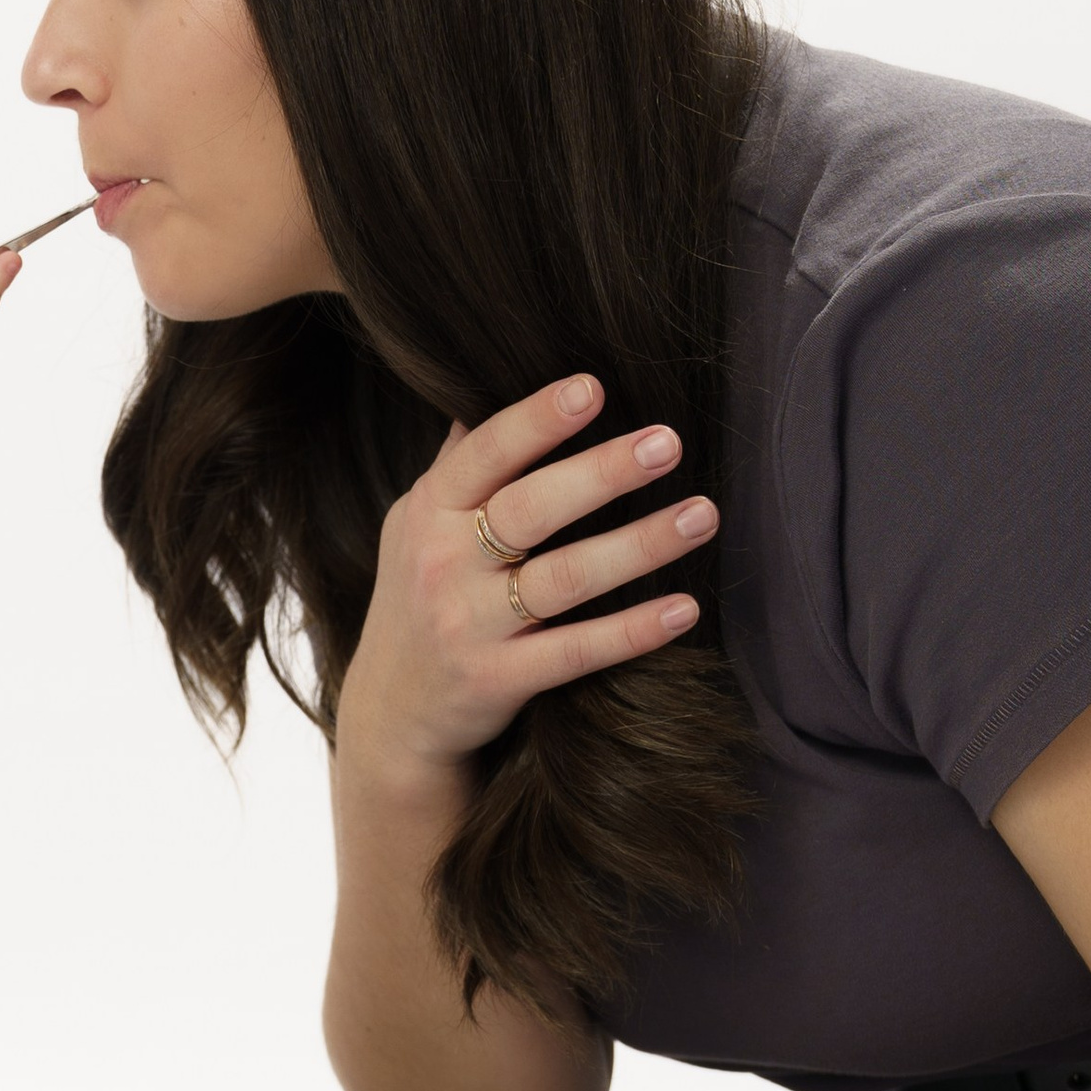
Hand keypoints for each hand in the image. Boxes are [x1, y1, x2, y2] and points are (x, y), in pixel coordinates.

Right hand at [334, 375, 717, 788]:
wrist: (389, 713)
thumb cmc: (418, 599)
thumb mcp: (416, 524)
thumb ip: (461, 463)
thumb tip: (497, 378)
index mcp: (428, 512)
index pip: (485, 454)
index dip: (537, 420)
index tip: (593, 387)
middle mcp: (442, 564)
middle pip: (530, 510)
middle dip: (601, 473)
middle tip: (667, 443)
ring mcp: (469, 626)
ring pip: (564, 579)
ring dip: (639, 546)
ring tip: (702, 515)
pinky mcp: (497, 681)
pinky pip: (576, 652)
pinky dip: (632, 630)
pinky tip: (684, 609)